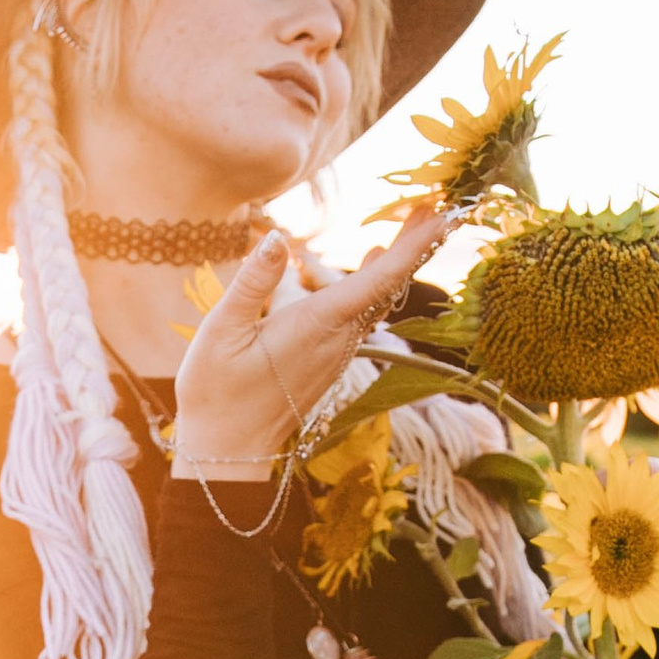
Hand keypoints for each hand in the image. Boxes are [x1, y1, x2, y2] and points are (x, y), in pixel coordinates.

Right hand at [169, 210, 449, 479]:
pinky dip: (367, 286)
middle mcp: (337, 339)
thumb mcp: (221, 332)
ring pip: (373, 300)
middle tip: (434, 206)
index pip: (379, 280)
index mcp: (316, 326)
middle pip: (387, 286)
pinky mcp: (327, 361)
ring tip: (395, 230)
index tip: (441, 214)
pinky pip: (358, 316)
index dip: (413, 245)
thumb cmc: (216, 393)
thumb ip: (253, 282)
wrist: (227, 451)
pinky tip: (365, 267)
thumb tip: (278, 238)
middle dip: (412, 244)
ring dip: (387, 264)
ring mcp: (336, 353)